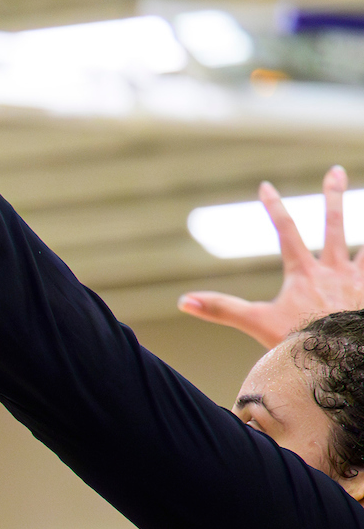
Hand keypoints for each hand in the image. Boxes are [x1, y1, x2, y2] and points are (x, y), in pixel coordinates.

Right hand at [180, 165, 363, 346]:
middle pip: (334, 225)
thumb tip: (182, 300)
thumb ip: (221, 309)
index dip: (274, 207)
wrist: (340, 357)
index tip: (266, 186)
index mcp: (303, 273)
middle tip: (336, 171)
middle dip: (334, 196)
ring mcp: (359, 281)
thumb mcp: (256, 324)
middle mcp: (334, 270)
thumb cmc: (299, 342)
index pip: (285, 231)